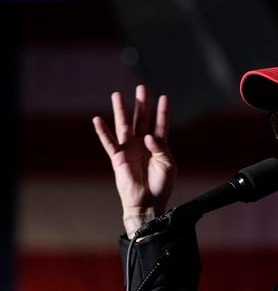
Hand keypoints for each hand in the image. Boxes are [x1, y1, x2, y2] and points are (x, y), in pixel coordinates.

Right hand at [93, 84, 175, 236]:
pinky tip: (97, 119)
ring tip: (117, 94)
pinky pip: (109, 142)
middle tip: (141, 88)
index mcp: (158, 146)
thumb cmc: (160, 185)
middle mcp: (143, 145)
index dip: (162, 112)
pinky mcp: (118, 158)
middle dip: (141, 104)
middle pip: (141, 120)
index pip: (160, 125)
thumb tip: (148, 135)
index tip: (164, 97)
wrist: (148, 202)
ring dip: (121, 110)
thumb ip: (160, 147)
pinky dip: (103, 131)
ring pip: (124, 126)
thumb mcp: (168, 164)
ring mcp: (129, 150)